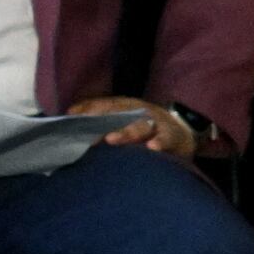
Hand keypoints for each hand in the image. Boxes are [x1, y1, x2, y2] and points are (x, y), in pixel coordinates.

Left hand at [67, 95, 197, 158]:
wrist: (183, 134)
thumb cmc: (144, 130)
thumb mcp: (123, 120)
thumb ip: (99, 116)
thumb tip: (70, 113)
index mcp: (128, 107)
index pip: (107, 105)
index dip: (91, 109)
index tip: (73, 118)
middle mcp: (142, 112)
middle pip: (122, 114)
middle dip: (105, 122)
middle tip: (89, 135)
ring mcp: (158, 124)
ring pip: (142, 125)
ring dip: (127, 132)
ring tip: (112, 140)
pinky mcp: (174, 137)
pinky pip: (167, 138)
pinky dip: (160, 142)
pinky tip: (152, 147)